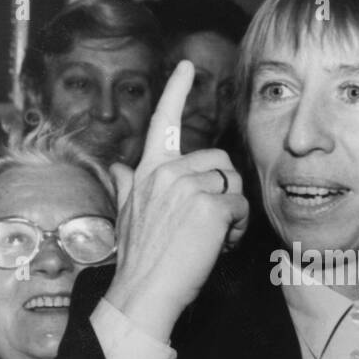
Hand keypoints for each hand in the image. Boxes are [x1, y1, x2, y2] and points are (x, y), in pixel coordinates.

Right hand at [103, 61, 248, 341]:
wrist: (143, 293)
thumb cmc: (139, 259)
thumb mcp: (126, 215)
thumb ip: (126, 186)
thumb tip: (118, 167)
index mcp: (147, 170)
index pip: (162, 121)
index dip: (175, 90)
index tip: (186, 65)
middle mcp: (165, 172)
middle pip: (218, 160)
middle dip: (224, 189)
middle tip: (210, 223)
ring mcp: (187, 187)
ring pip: (233, 183)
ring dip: (233, 211)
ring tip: (214, 236)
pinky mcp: (210, 206)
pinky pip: (241, 206)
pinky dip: (239, 228)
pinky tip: (220, 245)